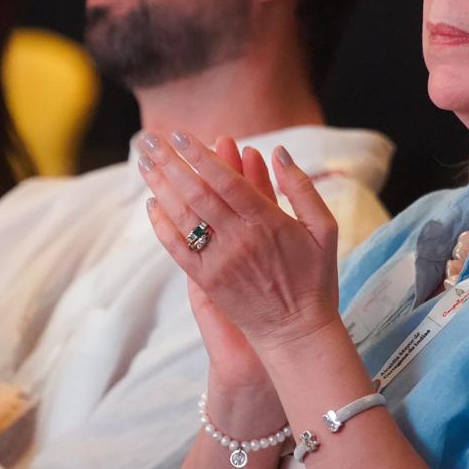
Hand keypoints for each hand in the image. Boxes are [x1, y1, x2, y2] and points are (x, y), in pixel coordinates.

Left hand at [138, 130, 340, 357]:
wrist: (298, 333)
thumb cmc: (315, 279)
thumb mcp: (325, 229)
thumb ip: (302, 189)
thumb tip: (278, 152)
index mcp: (269, 222)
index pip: (227, 181)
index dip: (202, 156)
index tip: (181, 135)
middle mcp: (240, 239)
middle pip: (197, 193)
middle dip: (170, 163)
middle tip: (148, 139)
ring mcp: (220, 261)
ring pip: (183, 216)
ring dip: (161, 186)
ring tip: (143, 162)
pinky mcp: (207, 281)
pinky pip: (177, 249)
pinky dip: (162, 225)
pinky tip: (152, 204)